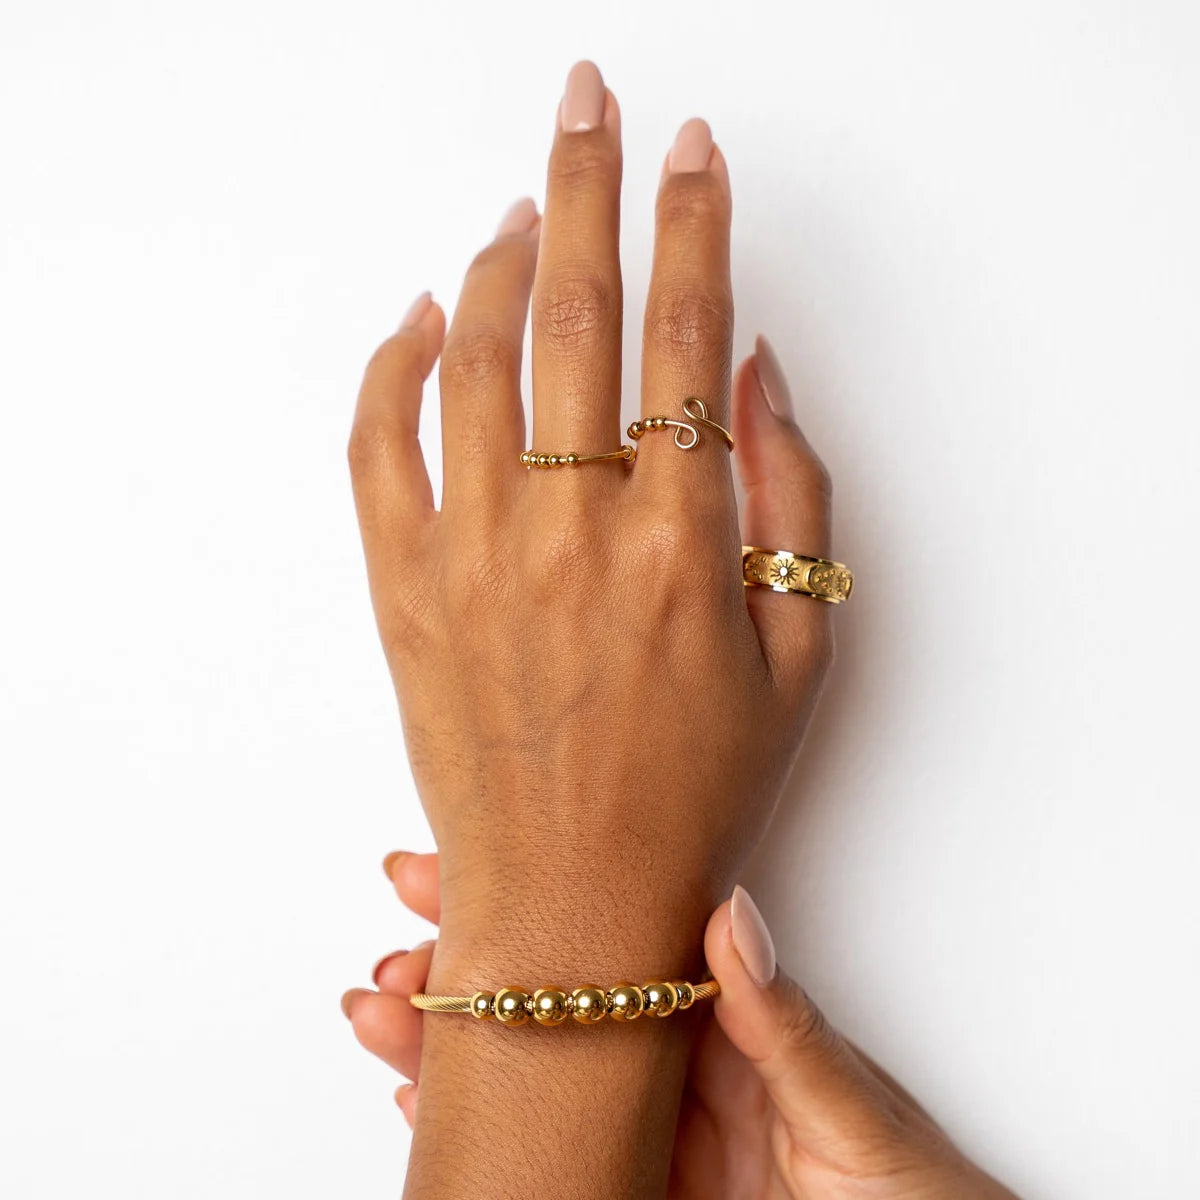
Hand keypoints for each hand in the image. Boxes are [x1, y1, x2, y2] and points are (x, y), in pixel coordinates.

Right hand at [343, 853, 1016, 1199]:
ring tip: (382, 1016)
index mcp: (727, 1033)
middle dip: (473, 976)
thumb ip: (784, 1027)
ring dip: (451, 1051)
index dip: (539, 910)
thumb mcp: (855, 1110)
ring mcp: (649, 1144)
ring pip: (533, 1081)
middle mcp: (675, 1078)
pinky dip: (476, 1130)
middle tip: (400, 951)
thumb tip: (732, 913)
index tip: (460, 874)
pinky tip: (420, 1106)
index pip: (614, 951)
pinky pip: (543, 1161)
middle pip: (556, 1010)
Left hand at [349, 60, 834, 979]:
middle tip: (586, 102)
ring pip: (468, 354)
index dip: (694, 222)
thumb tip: (758, 373)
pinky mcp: (403, 589)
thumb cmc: (696, 790)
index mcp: (681, 543)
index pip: (689, 334)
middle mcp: (571, 530)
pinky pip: (376, 443)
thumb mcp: (801, 652)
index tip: (692, 152)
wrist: (573, 902)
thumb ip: (796, 499)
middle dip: (585, 182)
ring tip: (517, 209)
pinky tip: (413, 315)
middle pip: (573, 309)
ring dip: (493, 259)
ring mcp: (473, 556)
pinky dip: (387, 363)